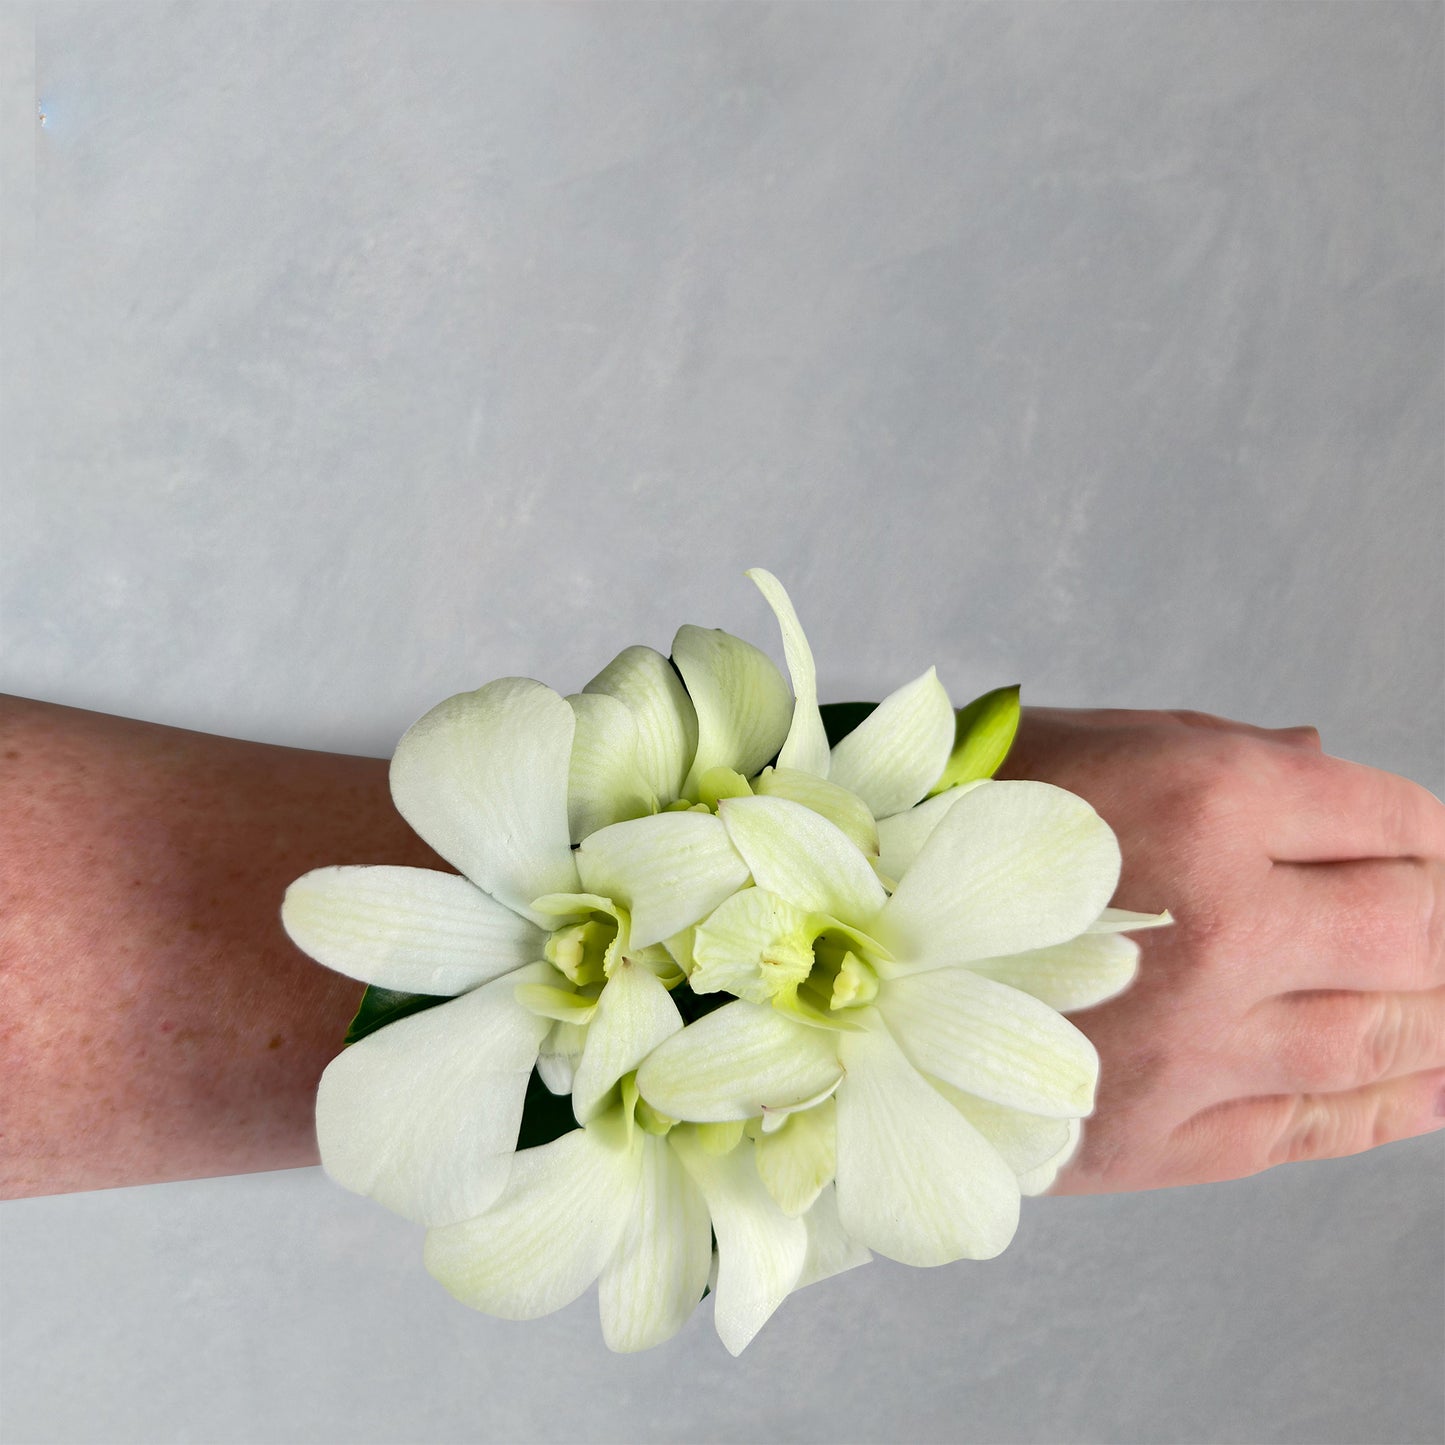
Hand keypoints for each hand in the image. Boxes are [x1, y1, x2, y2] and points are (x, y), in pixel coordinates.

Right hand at [995, 707, 1444, 1192]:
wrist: (827, 937)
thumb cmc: (961, 813)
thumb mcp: (1097, 741)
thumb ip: (1233, 756)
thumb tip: (1337, 776)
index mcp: (1206, 798)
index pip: (1393, 821)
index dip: (1436, 838)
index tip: (1434, 850)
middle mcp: (1223, 919)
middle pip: (1419, 934)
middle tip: (1444, 925)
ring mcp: (1197, 1037)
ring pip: (1385, 1038)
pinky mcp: (1159, 1129)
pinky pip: (1316, 1124)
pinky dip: (1394, 1105)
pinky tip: (1438, 1084)